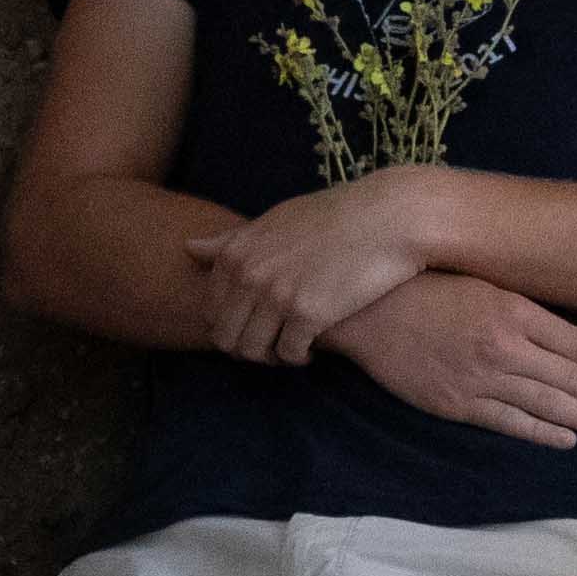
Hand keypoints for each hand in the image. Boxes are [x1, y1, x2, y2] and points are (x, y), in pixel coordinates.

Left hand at [193, 169, 444, 363]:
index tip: (257, 324)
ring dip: (271, 357)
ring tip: (292, 348)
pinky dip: (299, 358)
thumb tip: (188, 248)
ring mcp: (277, 295)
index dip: (231, 325)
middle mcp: (250, 274)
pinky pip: (289, 354)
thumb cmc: (334, 218)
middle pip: (226, 336)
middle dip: (246, 347)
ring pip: (254, 351)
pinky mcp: (309, 315)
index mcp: (237, 252)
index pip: (210, 309)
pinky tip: (314, 349)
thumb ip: (231, 241)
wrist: (388, 219)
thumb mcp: (276, 221)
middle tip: (273, 344)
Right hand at [323, 268, 576, 449]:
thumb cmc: (425, 288)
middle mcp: (503, 347)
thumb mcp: (485, 285)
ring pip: (549, 406)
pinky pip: (510, 422)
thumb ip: (532, 313)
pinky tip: (570, 439)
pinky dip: (543, 433)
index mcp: (512, 310)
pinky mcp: (457, 404)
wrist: (365, 312)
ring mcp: (480, 379)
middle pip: (572, 381)